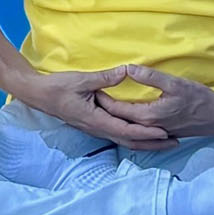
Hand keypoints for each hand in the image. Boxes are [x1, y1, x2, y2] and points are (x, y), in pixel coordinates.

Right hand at [22, 66, 178, 150]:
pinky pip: (119, 135)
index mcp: (96, 120)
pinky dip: (134, 137)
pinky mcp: (95, 125)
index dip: (146, 133)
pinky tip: (143, 136)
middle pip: (130, 141)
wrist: (39, 95)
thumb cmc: (58, 87)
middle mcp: (98, 129)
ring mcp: (96, 129)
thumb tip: (127, 71)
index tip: (164, 133)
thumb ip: (105, 78)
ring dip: (145, 143)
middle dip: (152, 143)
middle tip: (174, 142)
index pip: (126, 130)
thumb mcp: (82, 79)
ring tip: (165, 142)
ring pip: (125, 141)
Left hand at [94, 65, 213, 140]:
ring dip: (114, 117)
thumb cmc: (198, 98)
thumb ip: (150, 76)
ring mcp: (155, 132)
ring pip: (127, 126)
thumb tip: (128, 68)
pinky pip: (137, 130)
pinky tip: (122, 116)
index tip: (91, 88)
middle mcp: (149, 127)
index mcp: (148, 116)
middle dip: (104, 108)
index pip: (117, 109)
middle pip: (119, 119)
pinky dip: (126, 123)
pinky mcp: (161, 132)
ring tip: (102, 105)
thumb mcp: (174, 83)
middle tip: (91, 95)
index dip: (103, 98)